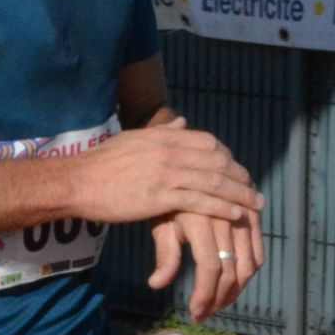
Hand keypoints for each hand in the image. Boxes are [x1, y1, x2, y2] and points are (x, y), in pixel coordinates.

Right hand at [73, 117, 262, 226]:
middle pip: (217, 161)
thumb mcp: (134, 138)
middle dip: (240, 176)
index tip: (239, 169)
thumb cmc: (101, 162)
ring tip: (256, 203)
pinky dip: (221, 207)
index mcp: (163, 136)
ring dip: (239, 193)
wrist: (78, 181)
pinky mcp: (160, 197)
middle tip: (255, 189)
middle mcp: (169, 151)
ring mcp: (166, 173)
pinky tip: (236, 214)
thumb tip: (180, 120)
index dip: (228, 156)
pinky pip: (199, 201)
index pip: (208, 142)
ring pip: (213, 181)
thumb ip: (160, 131)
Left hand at [147, 201, 265, 322]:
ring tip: (219, 302)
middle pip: (231, 270)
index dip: (205, 294)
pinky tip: (233, 284)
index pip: (210, 267)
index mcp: (199, 219)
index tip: (196, 313)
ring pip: (249, 264)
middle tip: (206, 313)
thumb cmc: (171, 200)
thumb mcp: (162, 223)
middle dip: (220, 299)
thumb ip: (165, 255)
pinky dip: (249, 271)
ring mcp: (243, 215)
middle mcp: (224, 216)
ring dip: (236, 290)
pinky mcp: (253, 215)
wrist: (191, 166)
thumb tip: (156, 284)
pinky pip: (258, 251)